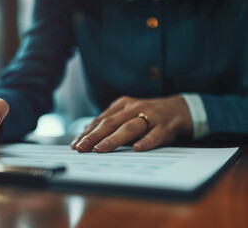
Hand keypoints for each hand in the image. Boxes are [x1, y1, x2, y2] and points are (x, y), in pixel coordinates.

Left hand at [70, 95, 192, 151]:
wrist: (179, 110)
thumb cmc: (147, 115)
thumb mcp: (126, 115)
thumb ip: (109, 124)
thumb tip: (85, 136)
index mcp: (122, 105)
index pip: (101, 120)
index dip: (87, 133)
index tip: (76, 145)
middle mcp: (134, 108)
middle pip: (111, 123)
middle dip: (94, 136)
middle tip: (82, 147)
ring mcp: (150, 116)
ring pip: (129, 128)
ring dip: (114, 139)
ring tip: (101, 149)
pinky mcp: (165, 127)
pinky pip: (155, 135)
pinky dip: (146, 141)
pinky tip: (137, 148)